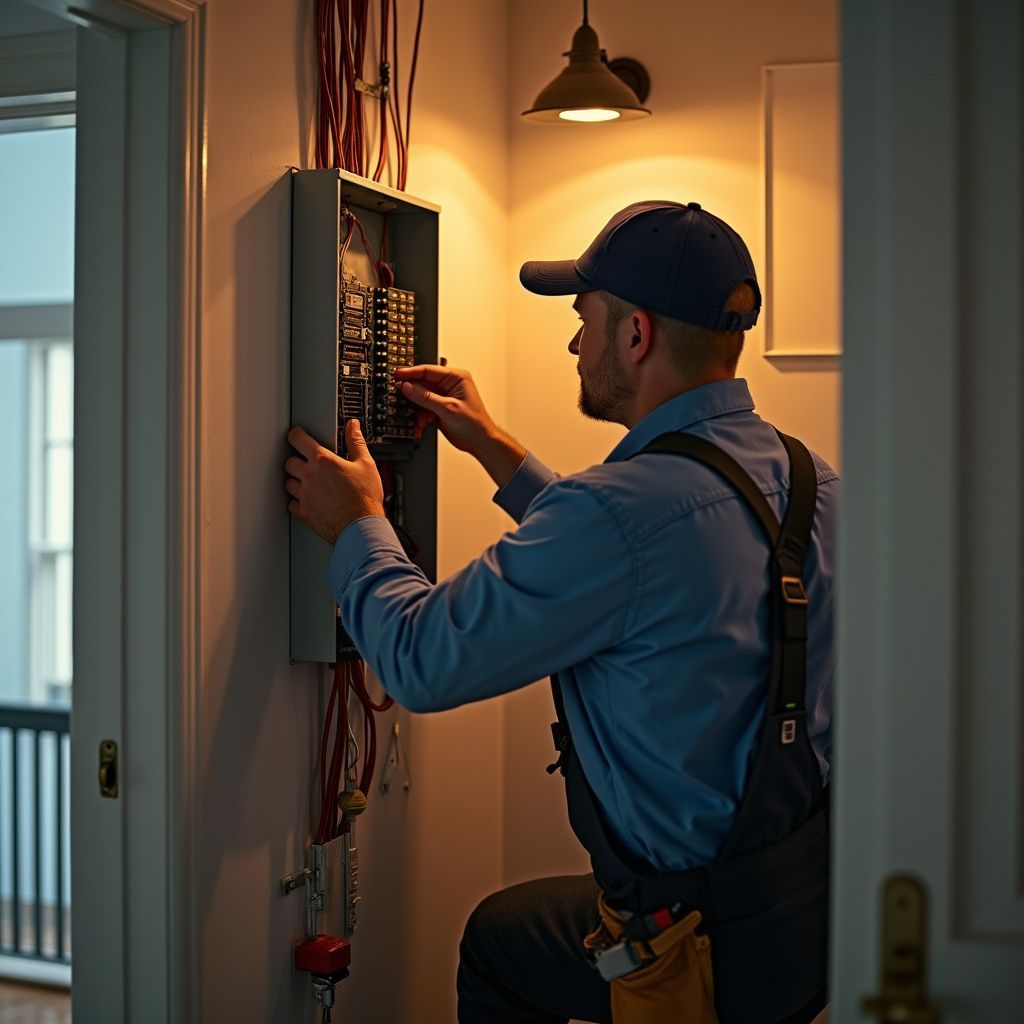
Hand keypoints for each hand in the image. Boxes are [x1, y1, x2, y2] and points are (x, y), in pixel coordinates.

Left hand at [285, 421, 383, 543]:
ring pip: (289, 483)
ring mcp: (304, 495)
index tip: (298, 435)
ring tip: (311, 483)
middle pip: (289, 462)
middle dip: (297, 460)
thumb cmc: (365, 498)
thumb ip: (356, 443)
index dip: (296, 434)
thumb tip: (353, 427)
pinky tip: (309, 500)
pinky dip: (297, 501)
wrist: (362, 526)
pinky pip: (292, 503)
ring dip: (297, 481)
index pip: (298, 439)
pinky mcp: (304, 512)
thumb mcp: (366, 465)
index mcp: (323, 461)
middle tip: (308, 464)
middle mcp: (309, 476)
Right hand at [394, 364, 526, 488]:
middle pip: (422, 384)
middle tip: (400, 399)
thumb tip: (407, 386)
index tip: (397, 374)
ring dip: (417, 411)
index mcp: (456, 377)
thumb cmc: (474, 423)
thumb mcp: (447, 408)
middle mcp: (449, 385)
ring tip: (419, 421)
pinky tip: (422, 425)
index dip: (411, 372)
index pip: (428, 370)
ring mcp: (443, 397)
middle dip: (413, 396)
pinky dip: (421, 418)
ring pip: (421, 398)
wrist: (479, 442)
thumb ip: (425, 396)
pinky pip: (423, 408)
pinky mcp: (439, 408)